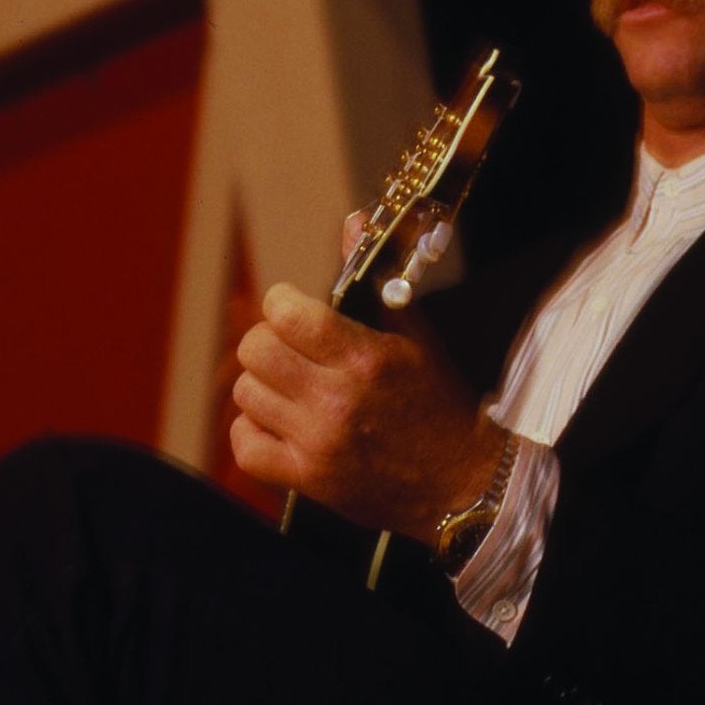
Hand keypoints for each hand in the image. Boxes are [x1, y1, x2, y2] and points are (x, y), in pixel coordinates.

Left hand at [230, 269, 503, 534]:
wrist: (458, 482)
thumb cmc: (439, 403)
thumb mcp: (416, 336)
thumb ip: (377, 278)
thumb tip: (352, 222)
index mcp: (365, 358)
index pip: (286, 313)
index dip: (282, 302)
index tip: (294, 308)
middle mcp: (336, 400)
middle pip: (256, 350)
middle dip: (269, 340)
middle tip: (292, 348)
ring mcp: (317, 444)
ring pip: (246, 394)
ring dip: (264, 385)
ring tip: (292, 386)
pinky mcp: (307, 481)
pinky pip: (245, 447)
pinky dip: (253, 431)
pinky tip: (279, 422)